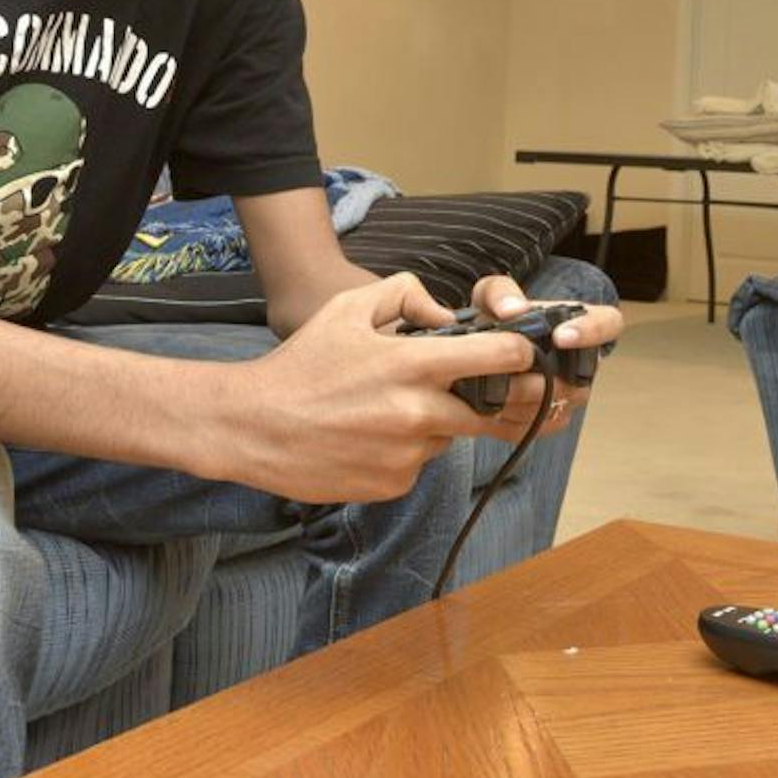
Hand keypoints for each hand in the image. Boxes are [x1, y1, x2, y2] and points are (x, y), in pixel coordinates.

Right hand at [223, 274, 554, 502]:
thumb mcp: (348, 307)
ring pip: (449, 436)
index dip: (522, 355)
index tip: (524, 355)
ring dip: (435, 423)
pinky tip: (367, 436)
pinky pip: (420, 463)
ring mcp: (409, 454)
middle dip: (483, 396)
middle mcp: (420, 412)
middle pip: (491, 409)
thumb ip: (406, 294)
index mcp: (414, 365)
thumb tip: (447, 314)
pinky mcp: (395, 484)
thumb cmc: (302, 364)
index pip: (502, 358)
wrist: (253, 426)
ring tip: (382, 409)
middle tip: (452, 386)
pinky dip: (406, 451)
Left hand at [461, 274, 623, 441]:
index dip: (591, 332)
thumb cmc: (494, 316)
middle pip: (582, 377)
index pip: (608, 323)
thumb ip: (501, 293)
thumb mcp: (491, 294)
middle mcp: (581, 360)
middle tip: (514, 372)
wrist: (479, 350)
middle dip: (547, 378)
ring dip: (528, 400)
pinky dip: (516, 420)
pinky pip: (541, 426)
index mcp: (578, 322)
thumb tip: (513, 310)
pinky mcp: (549, 417)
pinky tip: (493, 409)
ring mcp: (568, 392)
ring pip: (561, 405)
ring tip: (496, 388)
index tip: (560, 337)